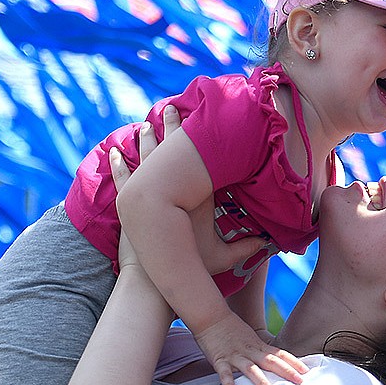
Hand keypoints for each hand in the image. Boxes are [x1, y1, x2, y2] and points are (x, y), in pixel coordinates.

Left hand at [112, 107, 264, 272]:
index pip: (195, 160)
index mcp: (195, 196)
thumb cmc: (190, 266)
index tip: (196, 118)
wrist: (155, 276)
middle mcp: (172, 189)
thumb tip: (271, 242)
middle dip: (170, 128)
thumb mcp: (224, 258)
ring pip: (145, 159)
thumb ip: (246, 249)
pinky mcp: (129, 204)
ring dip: (146, 141)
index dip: (193, 138)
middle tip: (170, 108)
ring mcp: (148, 194)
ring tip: (146, 125)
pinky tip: (114, 153)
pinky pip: (122, 177)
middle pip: (169, 151)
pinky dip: (118, 164)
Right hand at [192, 312, 306, 384]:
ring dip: (261, 381)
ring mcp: (235, 355)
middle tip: (299, 382)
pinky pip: (225, 374)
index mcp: (258, 346)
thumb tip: (275, 361)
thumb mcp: (251, 338)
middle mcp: (250, 350)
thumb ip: (262, 350)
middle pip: (271, 361)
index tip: (306, 371)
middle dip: (286, 372)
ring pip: (251, 369)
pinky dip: (229, 384)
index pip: (280, 354)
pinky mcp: (220, 360)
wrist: (211, 316)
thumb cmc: (231, 328)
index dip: (294, 362)